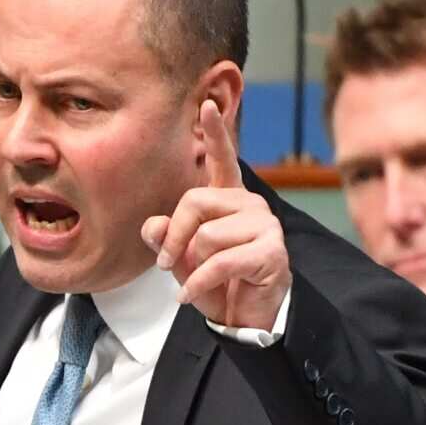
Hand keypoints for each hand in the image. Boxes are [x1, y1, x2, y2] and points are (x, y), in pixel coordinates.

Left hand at [141, 99, 290, 329]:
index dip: (215, 133)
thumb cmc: (215, 282)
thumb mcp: (180, 258)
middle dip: (173, 236)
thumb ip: (166, 236)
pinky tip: (190, 295)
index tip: (206, 105)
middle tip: (164, 262)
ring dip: (190, 266)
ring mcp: (265, 225)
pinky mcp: (271, 251)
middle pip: (195, 201)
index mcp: (229, 198)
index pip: (223, 159)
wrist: (242, 320)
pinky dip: (198, 283)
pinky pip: (220, 262)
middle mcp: (250, 204)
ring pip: (206, 236)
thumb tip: (154, 225)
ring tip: (193, 280)